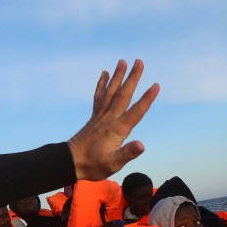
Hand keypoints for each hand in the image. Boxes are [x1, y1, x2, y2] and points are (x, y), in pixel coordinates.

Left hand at [68, 59, 159, 179]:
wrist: (70, 162)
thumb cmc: (93, 165)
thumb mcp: (113, 164)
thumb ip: (127, 153)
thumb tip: (141, 145)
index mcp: (117, 129)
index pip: (135, 112)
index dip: (146, 99)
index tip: (156, 85)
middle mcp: (109, 119)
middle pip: (123, 95)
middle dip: (132, 78)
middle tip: (139, 62)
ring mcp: (100, 116)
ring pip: (110, 92)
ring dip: (117, 76)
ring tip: (122, 61)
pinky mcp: (94, 117)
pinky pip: (99, 97)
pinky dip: (102, 84)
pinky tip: (105, 74)